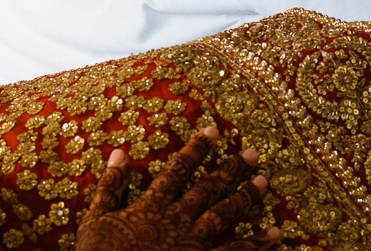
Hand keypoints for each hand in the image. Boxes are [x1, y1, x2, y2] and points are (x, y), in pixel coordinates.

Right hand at [75, 127, 279, 250]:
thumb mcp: (95, 219)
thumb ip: (110, 185)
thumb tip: (120, 152)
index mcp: (153, 205)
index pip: (179, 169)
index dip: (197, 148)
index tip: (214, 130)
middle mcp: (178, 220)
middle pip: (209, 188)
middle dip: (232, 169)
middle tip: (254, 153)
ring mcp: (193, 244)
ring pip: (225, 215)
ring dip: (246, 197)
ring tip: (264, 182)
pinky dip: (257, 244)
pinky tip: (275, 235)